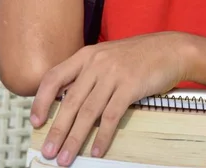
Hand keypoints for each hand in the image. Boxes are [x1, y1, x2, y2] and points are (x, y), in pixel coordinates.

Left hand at [30, 32, 191, 165]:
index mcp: (86, 55)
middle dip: (57, 130)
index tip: (35, 121)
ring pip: (88, 112)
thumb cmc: (139, 56)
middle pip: (70, 101)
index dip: (42, 100)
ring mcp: (113, 74)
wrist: (170, 49)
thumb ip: (88, 74)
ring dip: (75, 138)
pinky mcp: (130, 86)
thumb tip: (68, 104)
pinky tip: (97, 150)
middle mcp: (96, 63)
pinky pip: (111, 116)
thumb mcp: (107, 57)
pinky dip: (103, 136)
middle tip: (48, 151)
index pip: (54, 77)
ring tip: (66, 158)